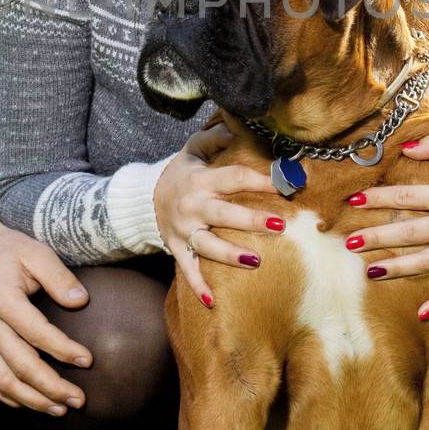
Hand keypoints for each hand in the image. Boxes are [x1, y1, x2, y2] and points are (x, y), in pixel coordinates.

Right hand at [0, 206, 92, 413]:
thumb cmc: (7, 250)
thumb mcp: (35, 252)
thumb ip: (59, 276)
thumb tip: (81, 300)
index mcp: (2, 300)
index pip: (36, 333)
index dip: (63, 349)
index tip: (88, 360)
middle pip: (20, 366)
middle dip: (51, 387)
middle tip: (79, 399)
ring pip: (3, 381)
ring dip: (32, 400)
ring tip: (60, 409)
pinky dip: (10, 398)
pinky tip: (32, 404)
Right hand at [153, 123, 283, 306]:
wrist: (144, 198)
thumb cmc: (181, 173)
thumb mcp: (193, 149)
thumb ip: (215, 137)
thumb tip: (236, 127)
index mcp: (201, 180)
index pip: (233, 178)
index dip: (259, 180)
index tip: (284, 182)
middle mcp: (193, 207)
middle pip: (224, 214)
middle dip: (251, 220)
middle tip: (279, 225)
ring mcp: (184, 231)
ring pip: (208, 246)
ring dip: (231, 255)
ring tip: (256, 261)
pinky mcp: (178, 249)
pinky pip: (188, 270)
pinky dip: (198, 287)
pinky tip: (212, 302)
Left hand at [346, 138, 428, 317]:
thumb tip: (405, 148)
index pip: (407, 196)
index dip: (378, 198)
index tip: (353, 200)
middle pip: (411, 233)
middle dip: (378, 238)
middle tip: (350, 243)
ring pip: (428, 262)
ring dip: (399, 269)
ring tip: (370, 272)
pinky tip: (421, 314)